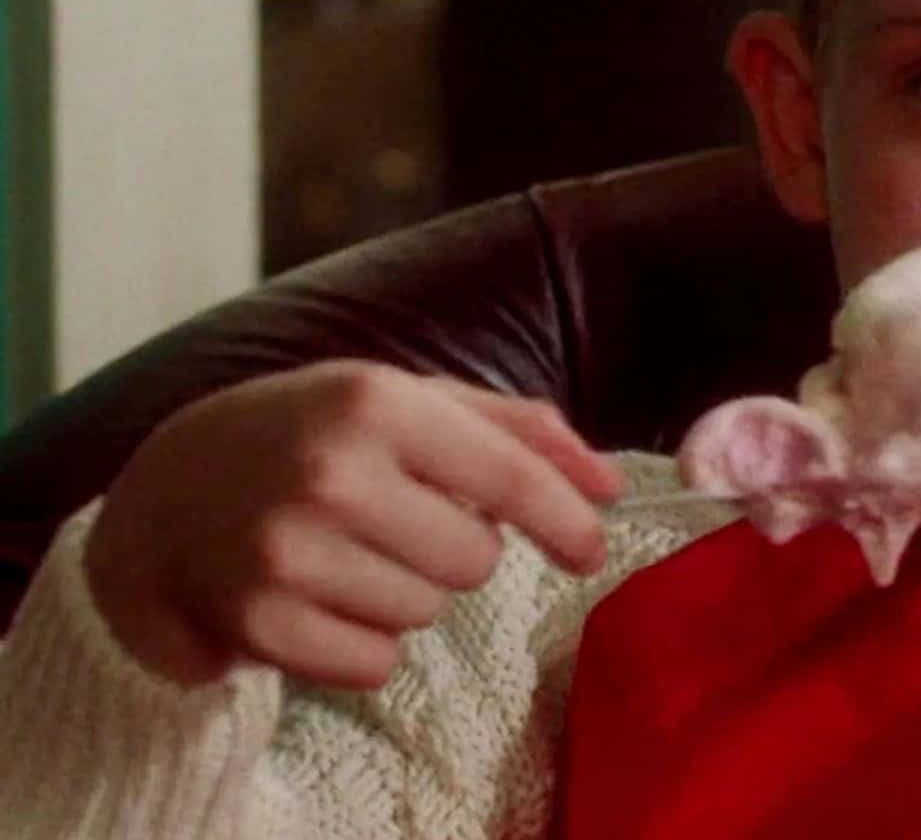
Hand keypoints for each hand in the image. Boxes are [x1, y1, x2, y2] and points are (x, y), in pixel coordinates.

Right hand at [82, 360, 624, 690]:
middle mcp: (331, 472)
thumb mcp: (408, 400)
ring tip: (347, 551)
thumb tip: (609, 484)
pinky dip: (362, 644)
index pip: (509, 474)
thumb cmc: (316, 435)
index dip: (565, 518)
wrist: (167, 490)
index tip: (592, 547)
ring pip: (425, 613)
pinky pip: (373, 665)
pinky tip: (320, 598)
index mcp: (377, 401)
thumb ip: (518, 431)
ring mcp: (286, 549)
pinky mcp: (255, 620)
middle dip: (454, 548)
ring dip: (404, 592)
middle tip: (396, 521)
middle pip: (475, 560)